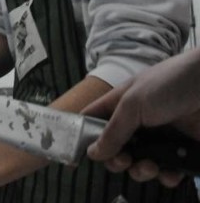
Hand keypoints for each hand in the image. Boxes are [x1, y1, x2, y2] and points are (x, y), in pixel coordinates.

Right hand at [84, 49, 199, 186]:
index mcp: (120, 104)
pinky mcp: (180, 152)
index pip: (93, 121)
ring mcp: (158, 138)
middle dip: (116, 160)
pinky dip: (165, 176)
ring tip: (151, 166)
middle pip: (114, 149)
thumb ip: (113, 130)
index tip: (81, 155)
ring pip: (138, 164)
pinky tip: (169, 172)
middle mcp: (136, 122)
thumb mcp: (134, 103)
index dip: (84, 137)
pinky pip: (165, 172)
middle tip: (125, 160)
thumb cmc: (169, 85)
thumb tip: (93, 153)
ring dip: (141, 171)